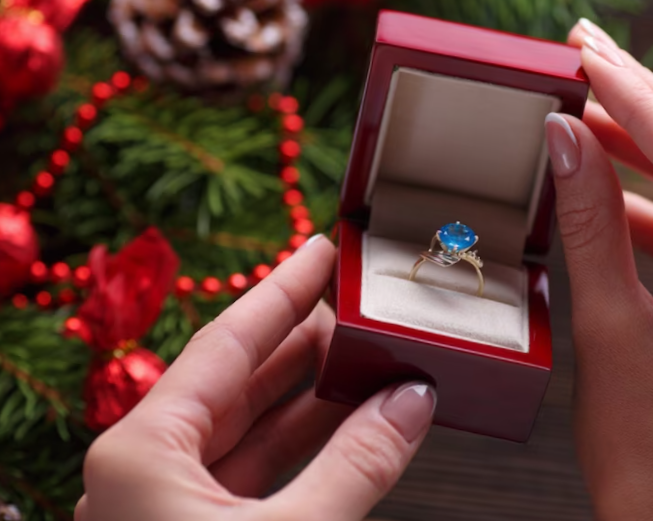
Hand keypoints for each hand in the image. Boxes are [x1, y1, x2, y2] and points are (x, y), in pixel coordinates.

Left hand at [75, 236, 435, 520]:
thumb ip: (355, 468)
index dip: (282, 292)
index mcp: (145, 449)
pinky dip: (313, 445)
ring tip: (369, 356)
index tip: (321, 252)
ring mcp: (178, 502)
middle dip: (306, 340)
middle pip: (242, 377)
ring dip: (316, 393)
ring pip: (257, 425)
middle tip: (358, 304)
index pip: (228, 342)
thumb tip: (411, 404)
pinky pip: (266, 469)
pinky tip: (356, 423)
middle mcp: (153, 467)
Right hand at [544, 20, 652, 519]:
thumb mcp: (611, 333)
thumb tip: (567, 145)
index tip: (586, 60)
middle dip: (650, 99)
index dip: (638, 102)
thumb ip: (591, 228)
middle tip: (589, 55)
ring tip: (587, 113)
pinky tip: (604, 189)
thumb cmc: (652, 453)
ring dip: (649, 147)